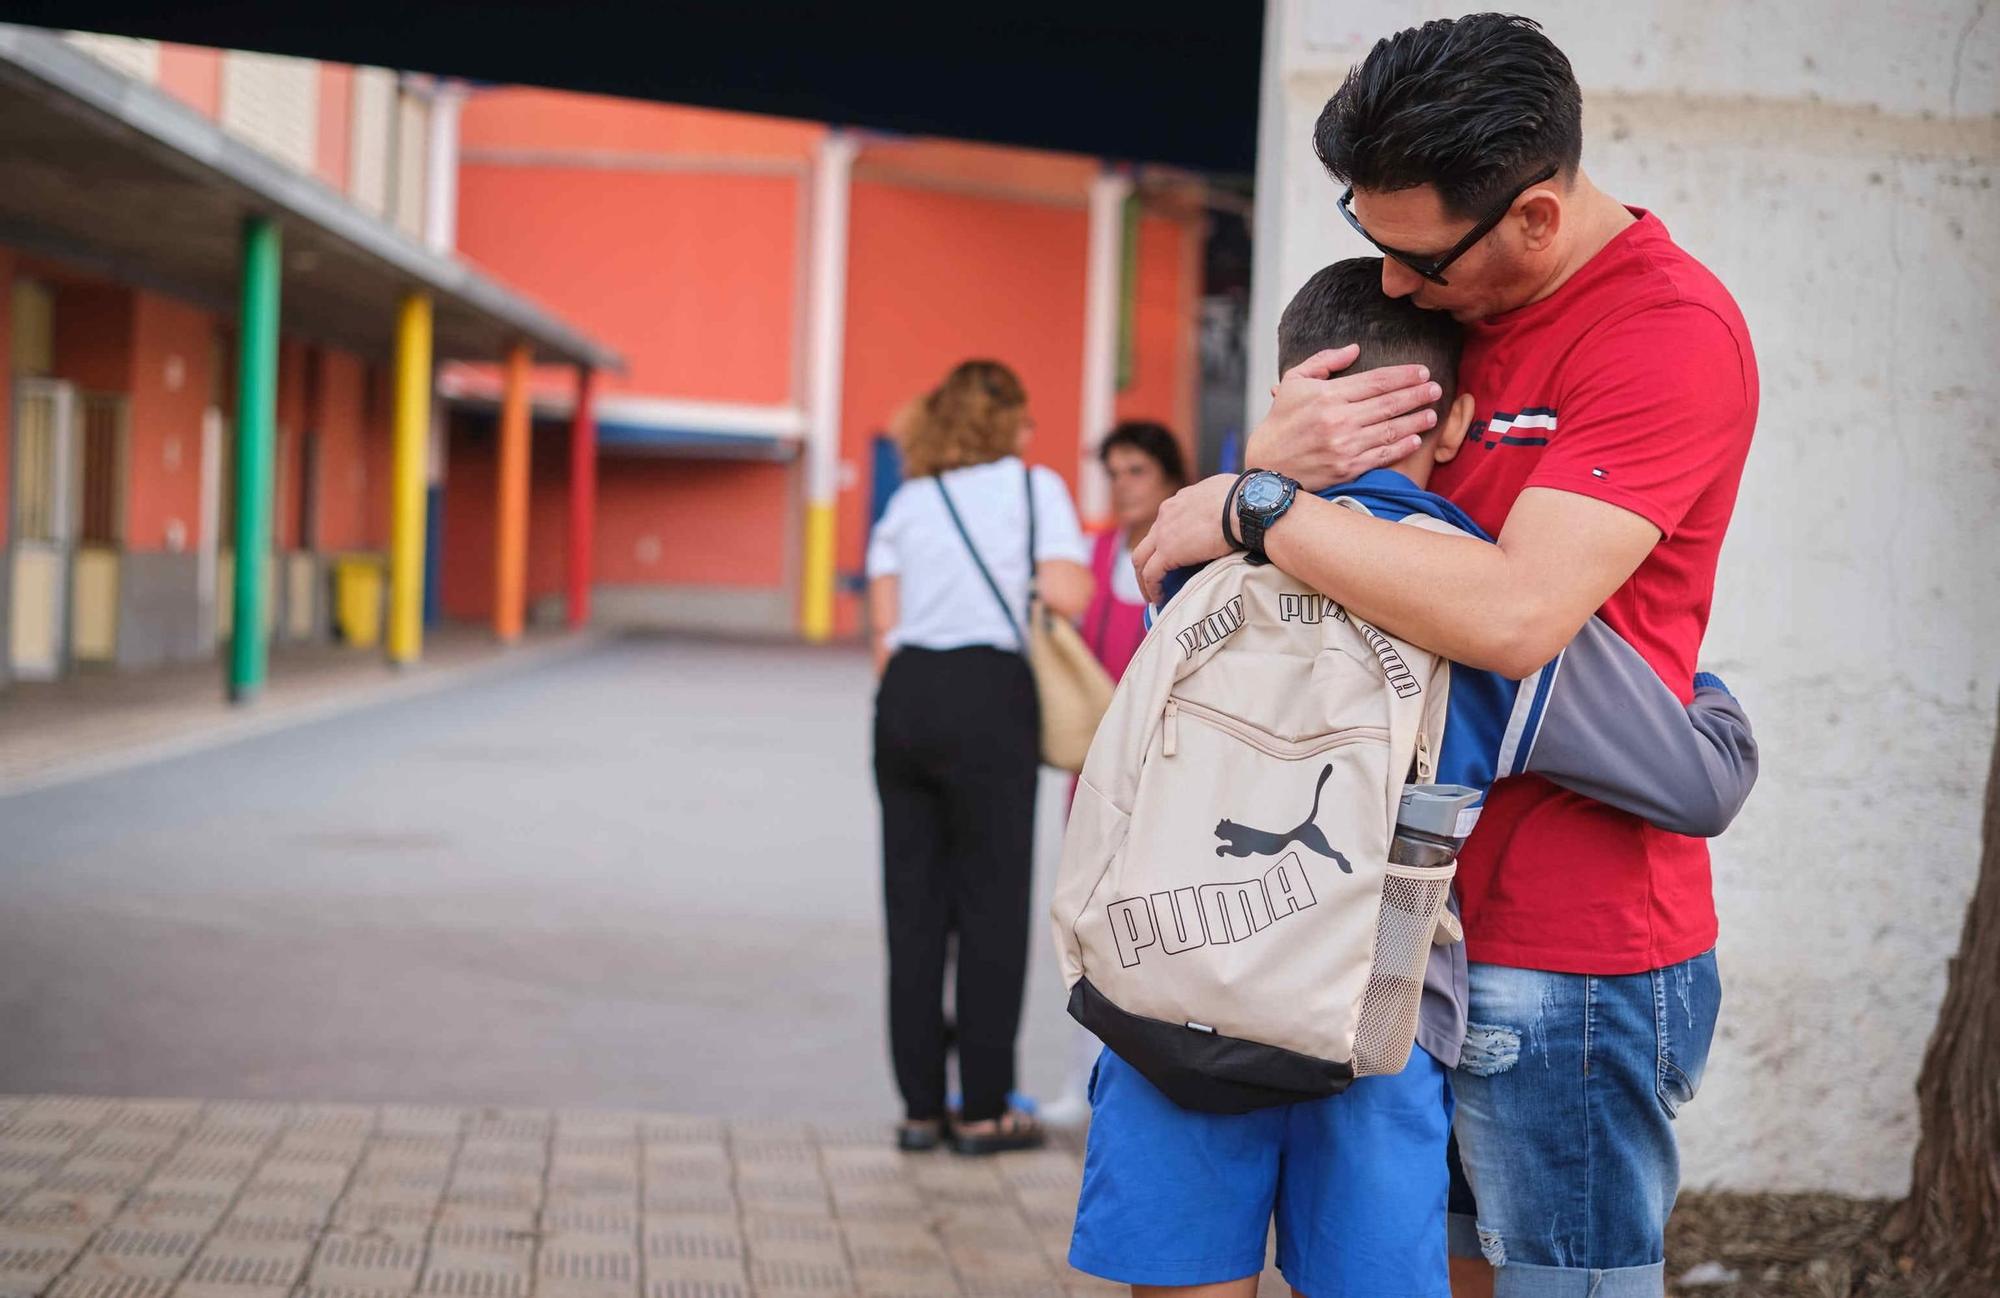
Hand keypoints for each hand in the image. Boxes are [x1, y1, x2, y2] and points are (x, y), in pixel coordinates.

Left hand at [1132, 474, 1240, 603]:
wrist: (1242, 505)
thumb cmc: (1244, 499)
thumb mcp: (1224, 494)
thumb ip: (1217, 503)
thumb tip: (1230, 511)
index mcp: (1180, 501)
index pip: (1165, 523)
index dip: (1165, 541)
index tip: (1172, 557)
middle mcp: (1166, 514)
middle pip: (1147, 542)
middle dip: (1147, 561)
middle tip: (1154, 579)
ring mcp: (1163, 533)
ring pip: (1141, 559)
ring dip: (1144, 578)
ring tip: (1152, 594)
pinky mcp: (1167, 552)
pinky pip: (1151, 574)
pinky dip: (1152, 587)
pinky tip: (1159, 598)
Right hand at [1245, 346, 1441, 490]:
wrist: (1266, 464)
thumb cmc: (1281, 420)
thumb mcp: (1294, 381)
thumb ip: (1325, 361)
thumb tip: (1355, 349)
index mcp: (1328, 395)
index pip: (1376, 381)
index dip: (1403, 375)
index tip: (1422, 371)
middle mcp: (1339, 419)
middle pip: (1389, 403)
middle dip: (1417, 394)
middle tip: (1436, 389)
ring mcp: (1344, 446)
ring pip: (1390, 429)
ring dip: (1416, 420)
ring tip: (1432, 413)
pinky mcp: (1347, 468)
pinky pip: (1382, 455)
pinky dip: (1401, 447)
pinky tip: (1415, 440)